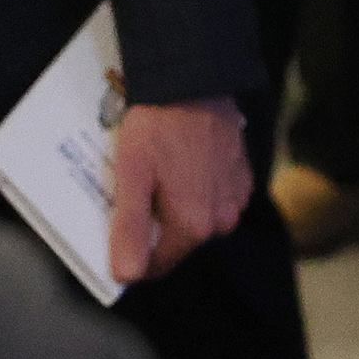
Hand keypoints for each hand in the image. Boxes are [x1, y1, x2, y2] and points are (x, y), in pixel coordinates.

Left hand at [107, 95, 247, 280]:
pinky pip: (216, 199)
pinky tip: (183, 165)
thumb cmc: (158, 126)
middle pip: (178, 241)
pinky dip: (199, 190)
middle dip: (155, 226)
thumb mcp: (132, 176)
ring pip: (198, 220)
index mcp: (193, 225)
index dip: (131, 254)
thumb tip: (126, 276)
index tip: (116, 230)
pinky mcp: (243, 177)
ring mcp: (236, 198)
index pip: (156, 265)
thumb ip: (129, 230)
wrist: (194, 81)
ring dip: (178, 207)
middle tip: (136, 191)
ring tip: (159, 175)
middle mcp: (221, 219)